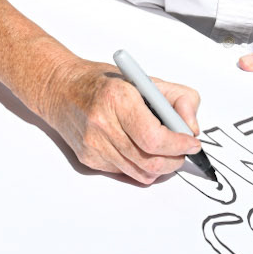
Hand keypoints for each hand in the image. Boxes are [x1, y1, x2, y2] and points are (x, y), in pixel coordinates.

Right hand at [39, 57, 201, 183]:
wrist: (60, 89)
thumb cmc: (104, 83)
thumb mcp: (146, 79)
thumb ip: (179, 99)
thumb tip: (192, 129)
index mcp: (118, 99)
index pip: (155, 137)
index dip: (179, 145)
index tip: (192, 143)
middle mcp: (102, 124)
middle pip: (150, 161)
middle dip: (175, 160)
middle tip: (182, 151)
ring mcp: (93, 145)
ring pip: (141, 173)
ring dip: (159, 166)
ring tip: (162, 149)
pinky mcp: (88, 159)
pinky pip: (125, 173)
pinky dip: (139, 166)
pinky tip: (136, 148)